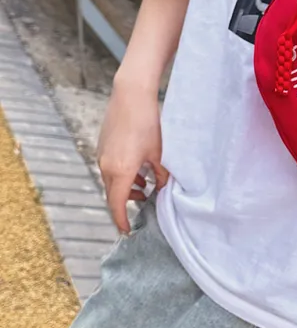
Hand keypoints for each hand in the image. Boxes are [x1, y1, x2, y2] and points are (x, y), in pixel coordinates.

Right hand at [97, 80, 168, 234]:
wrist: (131, 96)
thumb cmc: (148, 123)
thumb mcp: (160, 153)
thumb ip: (162, 176)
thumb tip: (164, 190)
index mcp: (121, 171)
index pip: (117, 205)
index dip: (122, 220)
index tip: (128, 231)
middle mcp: (106, 166)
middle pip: (113, 195)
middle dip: (126, 204)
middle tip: (142, 207)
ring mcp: (102, 155)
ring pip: (111, 181)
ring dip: (125, 188)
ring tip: (144, 188)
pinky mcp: (103, 146)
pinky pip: (110, 168)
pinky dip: (122, 175)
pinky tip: (138, 170)